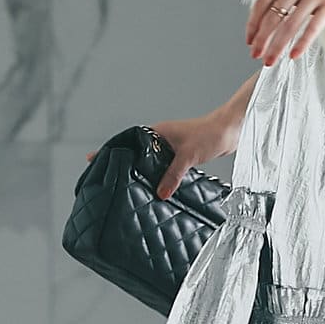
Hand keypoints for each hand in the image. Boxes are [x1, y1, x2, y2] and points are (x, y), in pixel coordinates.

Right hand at [84, 111, 236, 200]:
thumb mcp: (189, 156)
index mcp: (156, 132)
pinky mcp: (181, 155)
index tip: (92, 158)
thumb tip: (160, 194)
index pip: (126, 140)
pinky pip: (163, 166)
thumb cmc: (210, 134)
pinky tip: (154, 189)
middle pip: (135, 152)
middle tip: (106, 179)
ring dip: (141, 172)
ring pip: (150, 161)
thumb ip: (173, 175)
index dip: (110, 150)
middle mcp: (160, 138)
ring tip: (126, 187)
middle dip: (122, 164)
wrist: (232, 129)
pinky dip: (157, 176)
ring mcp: (170, 146)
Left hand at [246, 0, 324, 64]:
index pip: (262, 2)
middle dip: (262, 39)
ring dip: (277, 46)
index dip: (253, 24)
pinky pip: (312, 28)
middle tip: (255, 55)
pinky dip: (301, 44)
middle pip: (273, 16)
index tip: (249, 40)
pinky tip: (294, 55)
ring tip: (270, 60)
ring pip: (290, 25)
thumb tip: (264, 23)